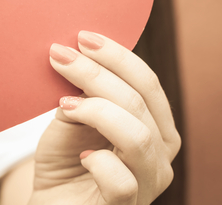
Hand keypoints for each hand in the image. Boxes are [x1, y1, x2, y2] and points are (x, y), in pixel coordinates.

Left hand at [28, 32, 180, 204]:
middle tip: (60, 56)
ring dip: (96, 110)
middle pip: (140, 102)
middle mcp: (161, 155)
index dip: (117, 56)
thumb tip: (74, 57)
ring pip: (137, 135)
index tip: (82, 37)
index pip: (147, 84)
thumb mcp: (71, 119)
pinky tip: (80, 156)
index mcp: (156, 127)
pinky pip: (122, 180)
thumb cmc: (64, 162)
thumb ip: (82, 92)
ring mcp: (148, 184)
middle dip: (97, 73)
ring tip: (64, 104)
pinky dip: (99, 162)